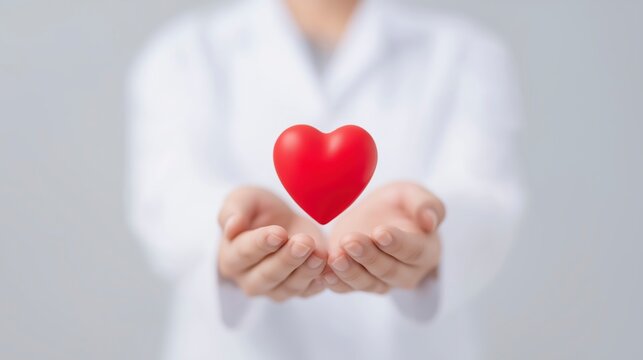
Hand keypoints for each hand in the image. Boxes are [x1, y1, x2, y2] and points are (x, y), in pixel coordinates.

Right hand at [217, 186, 326, 301]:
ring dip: (306, 272)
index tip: (279, 233)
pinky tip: (328, 269)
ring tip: (319, 255)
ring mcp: (275, 289)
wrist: (284, 221)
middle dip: (287, 259)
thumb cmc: (258, 210)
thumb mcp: (244, 200)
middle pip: (267, 275)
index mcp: (230, 258)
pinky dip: (319, 282)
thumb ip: (234, 210)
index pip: (243, 253)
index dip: (261, 244)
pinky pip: (308, 291)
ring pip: (289, 287)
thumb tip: (231, 227)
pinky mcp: (298, 291)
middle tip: (303, 243)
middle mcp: (249, 280)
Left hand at [323, 182, 444, 293]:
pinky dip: (336, 283)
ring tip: (336, 257)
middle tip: (350, 241)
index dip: (397, 243)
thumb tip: (430, 221)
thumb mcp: (414, 195)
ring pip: (367, 282)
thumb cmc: (400, 204)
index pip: (413, 250)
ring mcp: (381, 281)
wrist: (378, 215)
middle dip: (368, 257)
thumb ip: (426, 204)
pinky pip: (347, 288)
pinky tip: (324, 273)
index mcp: (425, 250)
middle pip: (388, 270)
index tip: (380, 232)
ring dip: (350, 272)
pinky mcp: (357, 281)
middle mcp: (406, 272)